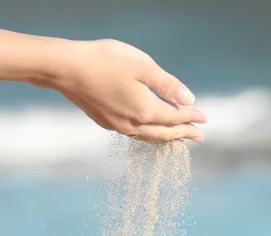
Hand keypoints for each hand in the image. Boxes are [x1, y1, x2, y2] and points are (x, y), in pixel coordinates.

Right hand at [36, 39, 206, 143]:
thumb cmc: (104, 61)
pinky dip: (149, 134)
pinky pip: (135, 134)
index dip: (192, 118)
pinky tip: (148, 130)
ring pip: (149, 137)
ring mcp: (117, 125)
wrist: (65, 69)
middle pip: (165, 133)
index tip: (205, 119)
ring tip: (178, 138)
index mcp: (145, 110)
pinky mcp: (105, 122)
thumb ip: (167, 85)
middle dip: (184, 134)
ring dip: (166, 137)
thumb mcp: (142, 66)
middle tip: (199, 136)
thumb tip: (189, 99)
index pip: (176, 118)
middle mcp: (133, 123)